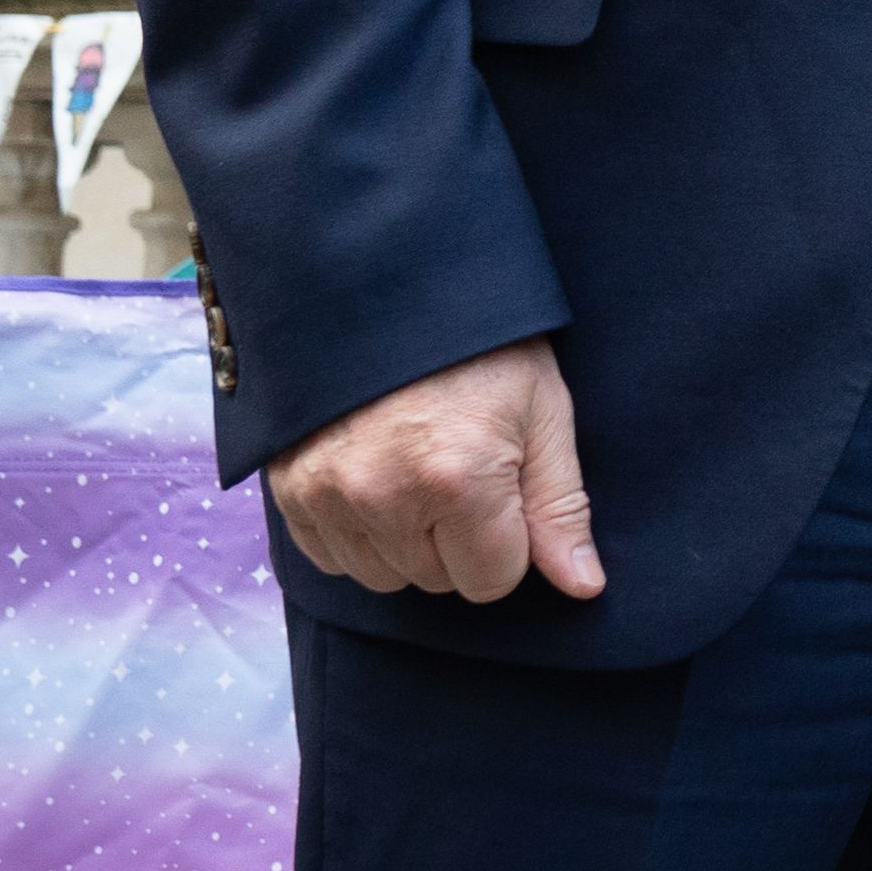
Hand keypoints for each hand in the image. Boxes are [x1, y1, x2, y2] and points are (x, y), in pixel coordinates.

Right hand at [267, 335, 604, 603]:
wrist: (386, 283)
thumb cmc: (482, 345)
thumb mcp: (543, 411)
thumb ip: (560, 507)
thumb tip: (584, 587)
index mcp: (459, 479)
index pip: (493, 580)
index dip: (510, 541)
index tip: (505, 487)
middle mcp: (384, 497)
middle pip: (438, 580)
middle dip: (460, 540)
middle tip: (463, 466)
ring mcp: (326, 495)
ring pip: (383, 576)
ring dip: (407, 542)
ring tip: (418, 468)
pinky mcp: (288, 490)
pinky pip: (330, 557)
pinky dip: (358, 533)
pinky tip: (377, 478)